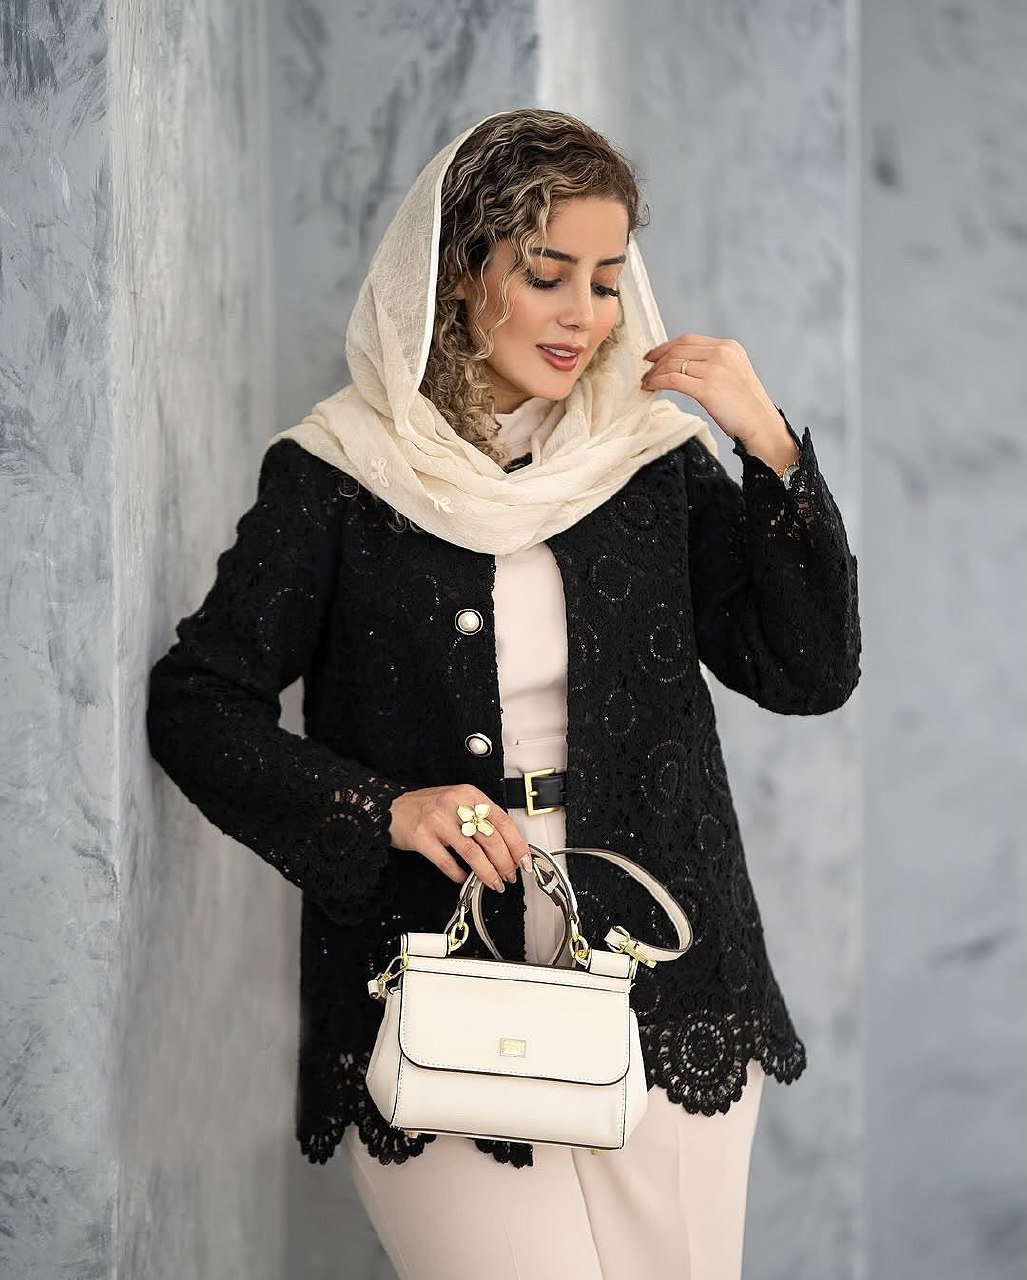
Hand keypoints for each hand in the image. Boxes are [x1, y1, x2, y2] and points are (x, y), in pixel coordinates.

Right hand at [389, 785, 531, 892]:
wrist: (391, 808)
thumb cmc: (427, 807)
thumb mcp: (458, 802)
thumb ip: (480, 818)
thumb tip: (507, 846)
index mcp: (469, 794)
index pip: (502, 819)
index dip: (516, 843)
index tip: (523, 860)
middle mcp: (454, 804)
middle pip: (490, 838)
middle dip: (504, 863)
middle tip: (509, 875)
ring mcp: (438, 821)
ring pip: (473, 852)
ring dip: (487, 873)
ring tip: (494, 883)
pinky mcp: (422, 838)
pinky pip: (447, 862)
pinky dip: (458, 874)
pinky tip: (463, 879)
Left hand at [641, 333, 796, 467]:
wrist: (762, 426)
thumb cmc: (746, 408)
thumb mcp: (733, 375)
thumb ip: (713, 365)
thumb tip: (683, 366)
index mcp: (729, 347)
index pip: (688, 339)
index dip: (666, 347)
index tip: (653, 356)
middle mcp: (722, 353)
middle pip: (678, 349)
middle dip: (658, 360)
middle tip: (646, 372)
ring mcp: (715, 369)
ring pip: (673, 363)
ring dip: (655, 373)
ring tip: (647, 383)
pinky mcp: (708, 388)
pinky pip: (673, 379)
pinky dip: (658, 382)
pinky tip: (651, 388)